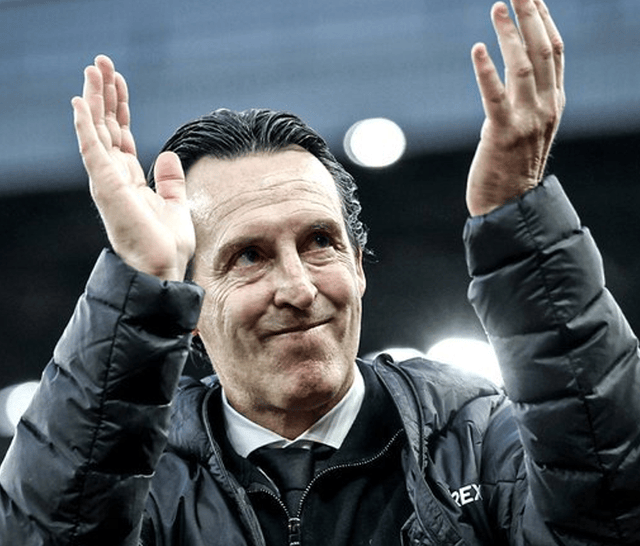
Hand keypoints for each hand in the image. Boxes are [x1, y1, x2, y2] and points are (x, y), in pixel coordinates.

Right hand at [71, 55, 194, 280]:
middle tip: (100, 62)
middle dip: (103, 94)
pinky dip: (85, 124)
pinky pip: (92, 148)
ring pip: (96, 130)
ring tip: (93, 69)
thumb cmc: (167, 244)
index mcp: (130, 179)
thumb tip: (167, 155)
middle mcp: (115, 176)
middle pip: (105, 126)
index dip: (120, 107)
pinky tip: (81, 100)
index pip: (121, 134)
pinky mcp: (106, 185)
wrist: (163, 267)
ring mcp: (107, 180)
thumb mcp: (176, 203)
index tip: (120, 81)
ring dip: (94, 99)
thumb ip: (170, 179)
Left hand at [466, 0, 564, 215]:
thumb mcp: (531, 126)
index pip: (555, 51)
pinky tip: (477, 49)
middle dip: (531, 14)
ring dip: (510, 34)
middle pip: (543, 50)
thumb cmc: (514, 164)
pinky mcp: (502, 134)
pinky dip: (487, 71)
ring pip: (523, 67)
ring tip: (497, 6)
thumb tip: (517, 65)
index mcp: (554, 102)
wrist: (511, 204)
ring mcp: (526, 120)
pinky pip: (495, 97)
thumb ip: (530, 97)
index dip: (545, 19)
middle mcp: (546, 106)